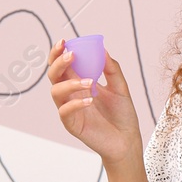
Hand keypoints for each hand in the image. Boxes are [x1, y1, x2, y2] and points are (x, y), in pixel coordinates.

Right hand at [47, 41, 141, 165]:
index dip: (58, 52)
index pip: (63, 65)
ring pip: (56, 92)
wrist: (128, 140)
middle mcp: (71, 94)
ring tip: (90, 82)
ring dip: (70, 83)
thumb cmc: (122, 115)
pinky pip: (65, 111)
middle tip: (70, 55)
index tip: (64, 41)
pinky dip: (75, 103)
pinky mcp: (72, 124)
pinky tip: (90, 100)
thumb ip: (112, 69)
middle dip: (58, 63)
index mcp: (79, 83)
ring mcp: (70, 109)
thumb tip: (103, 50)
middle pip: (54, 75)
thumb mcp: (121, 88)